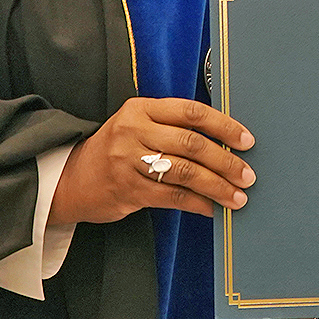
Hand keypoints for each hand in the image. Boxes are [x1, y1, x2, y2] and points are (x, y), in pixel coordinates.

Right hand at [47, 97, 254, 225]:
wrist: (71, 179)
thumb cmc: (115, 151)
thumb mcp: (137, 126)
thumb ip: (172, 128)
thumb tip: (224, 143)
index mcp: (141, 109)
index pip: (190, 112)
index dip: (223, 125)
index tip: (246, 140)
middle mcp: (134, 131)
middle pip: (191, 143)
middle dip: (225, 161)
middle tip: (247, 175)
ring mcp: (129, 161)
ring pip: (184, 172)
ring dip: (216, 186)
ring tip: (237, 197)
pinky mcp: (128, 189)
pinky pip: (172, 196)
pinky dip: (197, 203)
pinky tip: (212, 209)